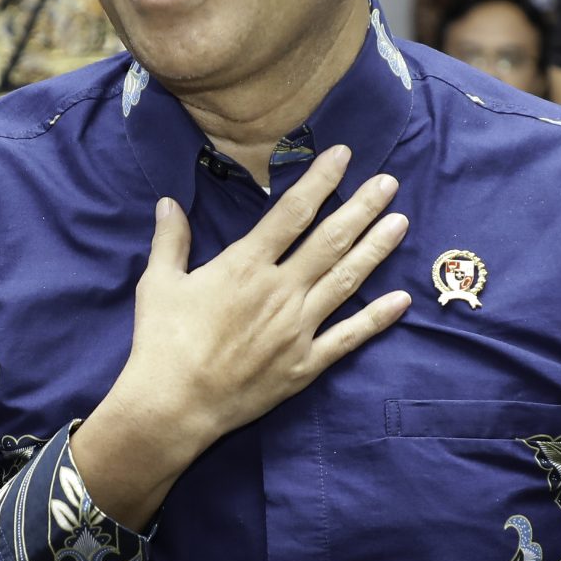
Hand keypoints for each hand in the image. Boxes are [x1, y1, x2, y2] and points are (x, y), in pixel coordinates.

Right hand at [70, 145, 410, 528]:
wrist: (174, 405)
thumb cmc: (161, 342)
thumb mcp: (159, 283)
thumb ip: (170, 240)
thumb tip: (168, 202)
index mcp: (245, 266)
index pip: (292, 213)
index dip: (321, 181)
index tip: (344, 155)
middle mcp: (280, 291)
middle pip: (330, 240)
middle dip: (362, 207)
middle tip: (389, 182)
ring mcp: (297, 328)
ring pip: (346, 280)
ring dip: (376, 249)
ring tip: (401, 222)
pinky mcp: (305, 364)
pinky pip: (349, 337)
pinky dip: (377, 319)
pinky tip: (401, 300)